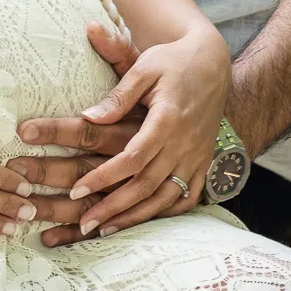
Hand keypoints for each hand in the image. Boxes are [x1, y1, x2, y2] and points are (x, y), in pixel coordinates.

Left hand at [65, 21, 230, 239]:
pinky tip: (144, 220)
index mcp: (167, 120)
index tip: (76, 190)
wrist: (214, 61)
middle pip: (146, 185)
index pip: (132, 158)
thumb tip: (88, 117)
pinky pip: (187, 196)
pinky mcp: (204, 162)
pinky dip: (166, 212)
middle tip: (84, 224)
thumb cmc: (174, 61)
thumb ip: (118, 96)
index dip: (104, 177)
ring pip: (165, 197)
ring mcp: (197, 156)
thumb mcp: (144, 67)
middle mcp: (184, 144)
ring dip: (136, 216)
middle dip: (113, 207)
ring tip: (106, 230)